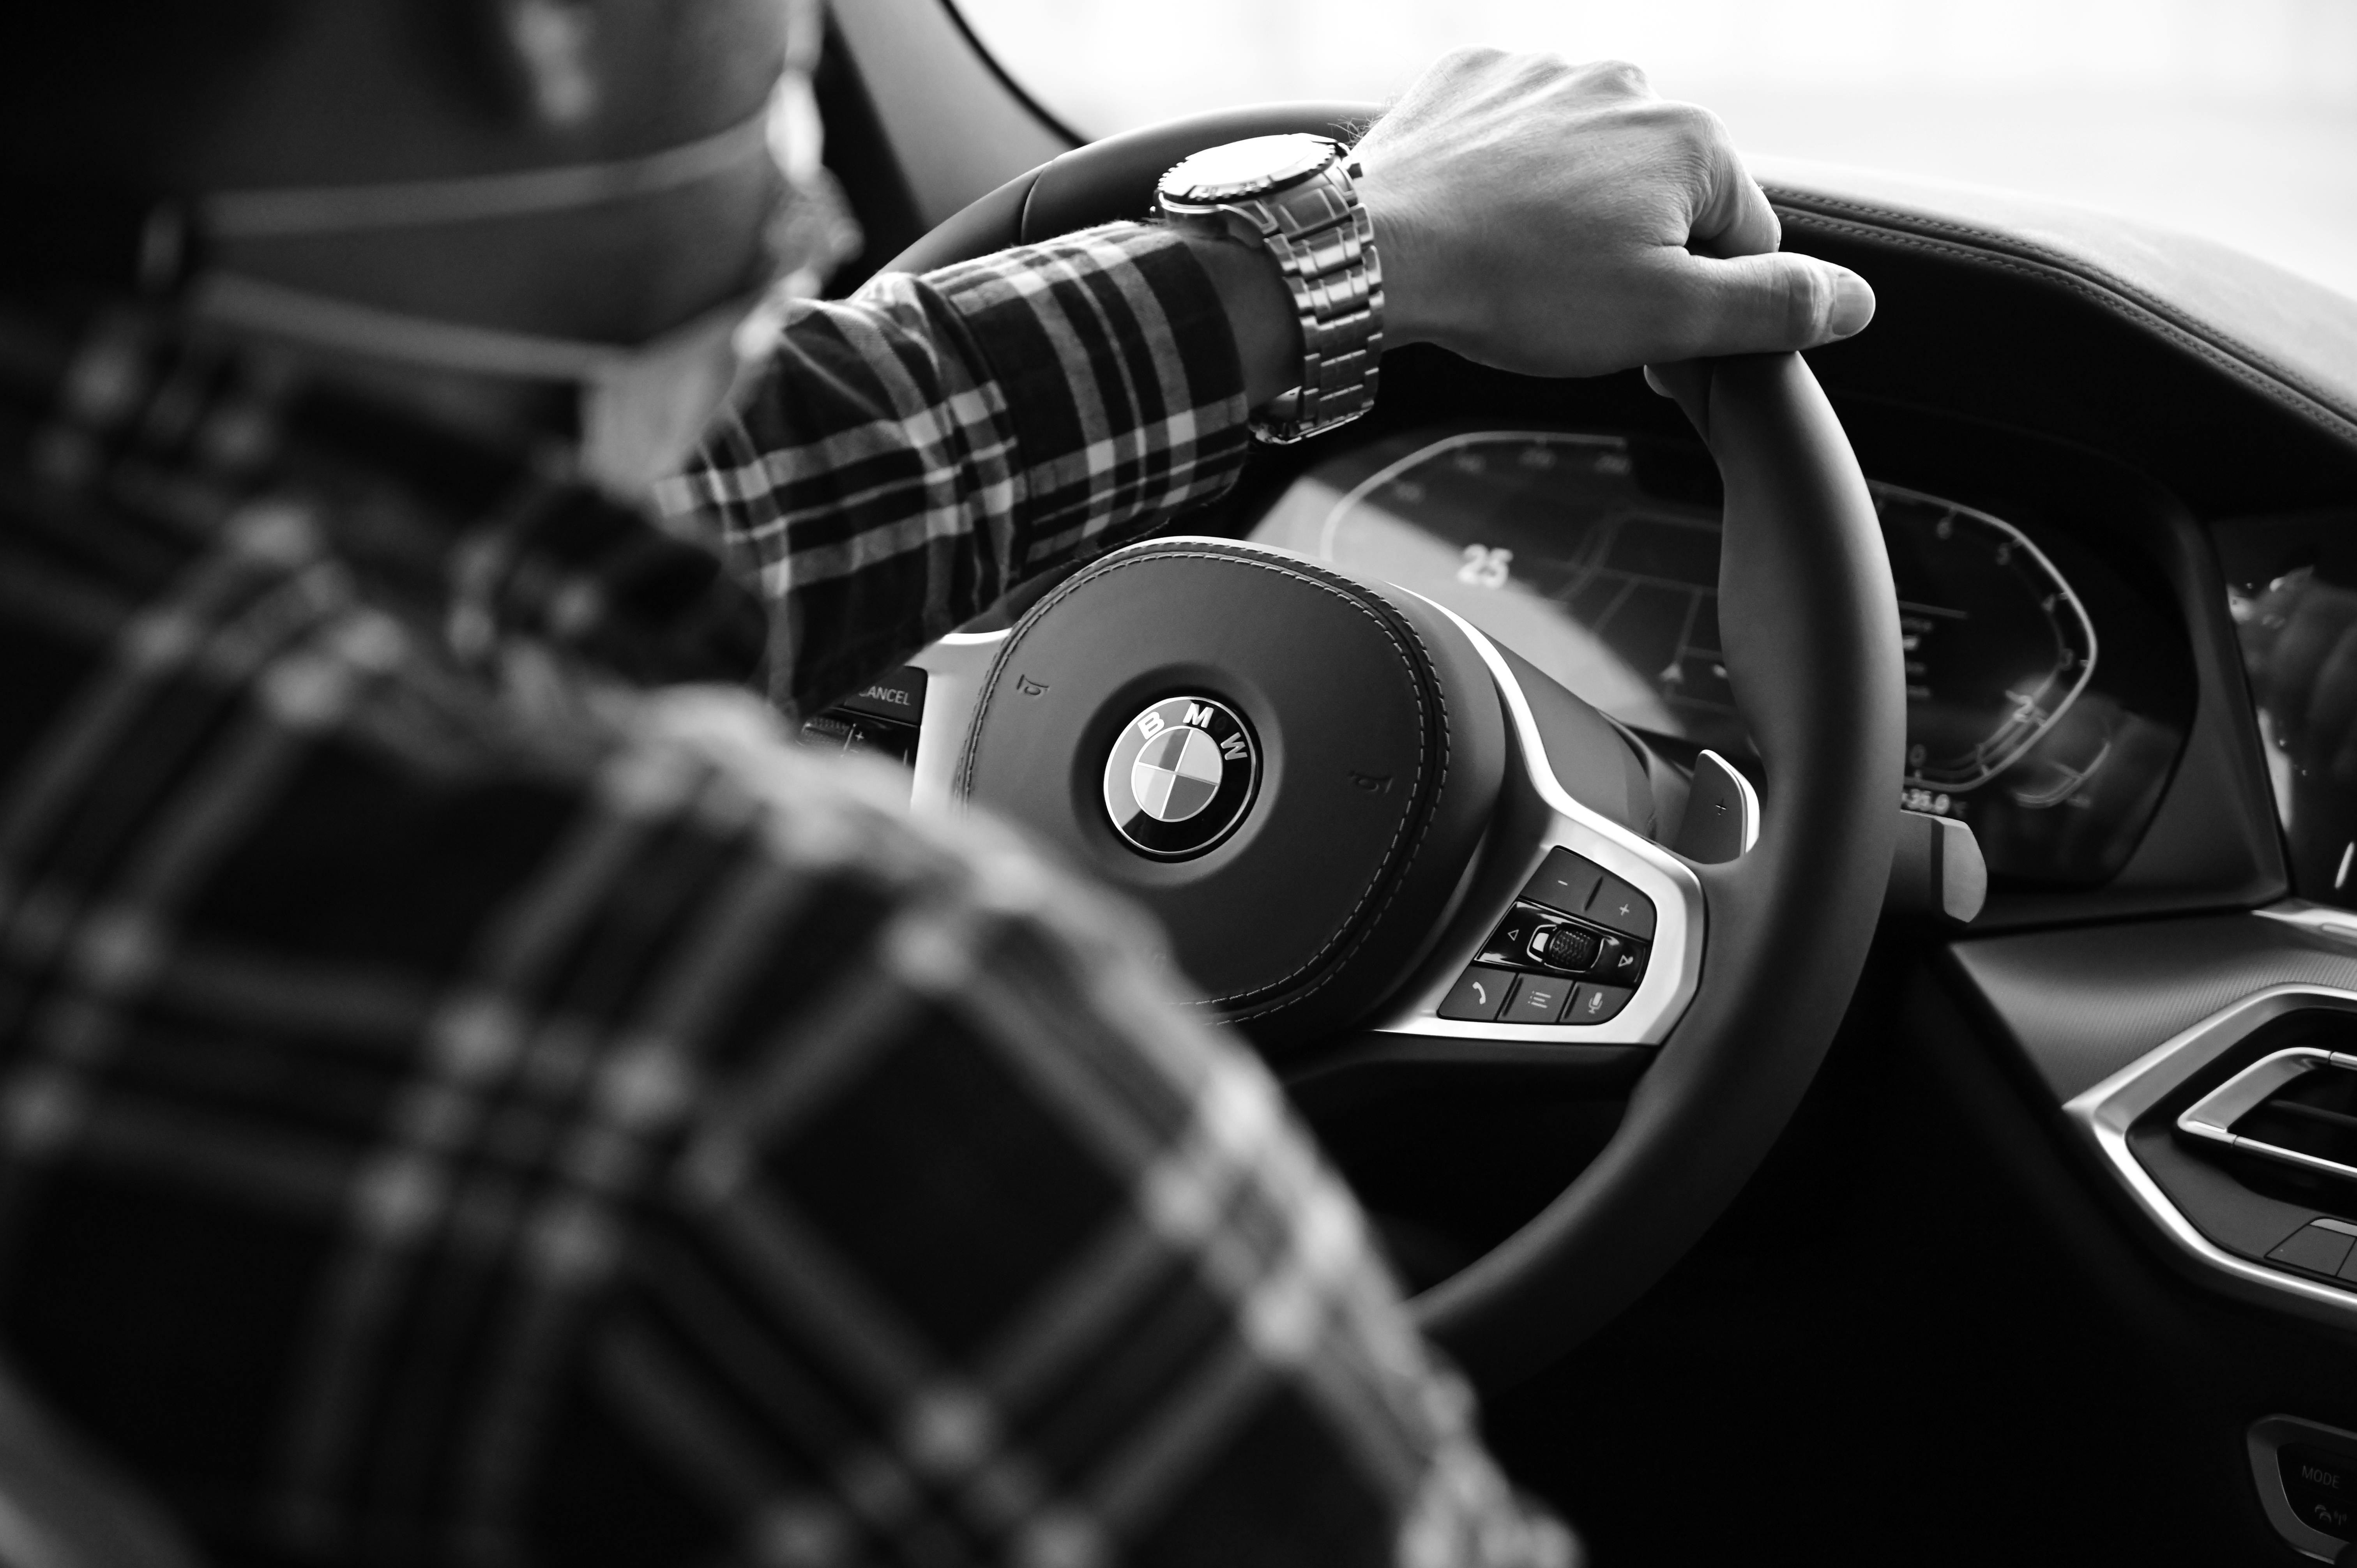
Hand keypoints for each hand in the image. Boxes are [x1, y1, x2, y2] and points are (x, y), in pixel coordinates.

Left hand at [1351, 50, 1875, 375]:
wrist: (1379, 253)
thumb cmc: (1519, 287)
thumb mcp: (1670, 319)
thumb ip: (1774, 307)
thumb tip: (1856, 301)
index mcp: (1693, 139)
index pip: (1741, 236)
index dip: (1698, 297)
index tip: (1638, 323)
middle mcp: (1627, 83)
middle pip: (1663, 195)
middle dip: (1632, 250)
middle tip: (1567, 298)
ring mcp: (1545, 73)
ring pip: (1588, 165)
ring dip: (1567, 213)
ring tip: (1517, 261)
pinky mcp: (1474, 78)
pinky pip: (1515, 137)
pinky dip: (1506, 178)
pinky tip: (1479, 219)